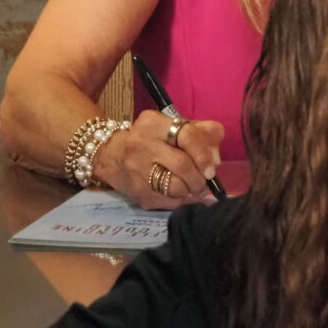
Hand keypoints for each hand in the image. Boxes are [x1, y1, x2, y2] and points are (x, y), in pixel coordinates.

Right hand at [94, 110, 224, 209]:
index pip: (186, 135)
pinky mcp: (139, 194)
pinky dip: (181, 200)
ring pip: (176, 187)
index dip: (203, 153)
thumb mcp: (168, 125)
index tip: (211, 167)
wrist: (111, 156)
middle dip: (200, 177)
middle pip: (182, 165)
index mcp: (154, 124)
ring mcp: (138, 172)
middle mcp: (143, 145)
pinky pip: (169, 202)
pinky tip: (181, 195)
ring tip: (194, 188)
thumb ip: (198, 132)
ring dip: (192, 191)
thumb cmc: (148, 138)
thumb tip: (217, 155)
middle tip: (205, 181)